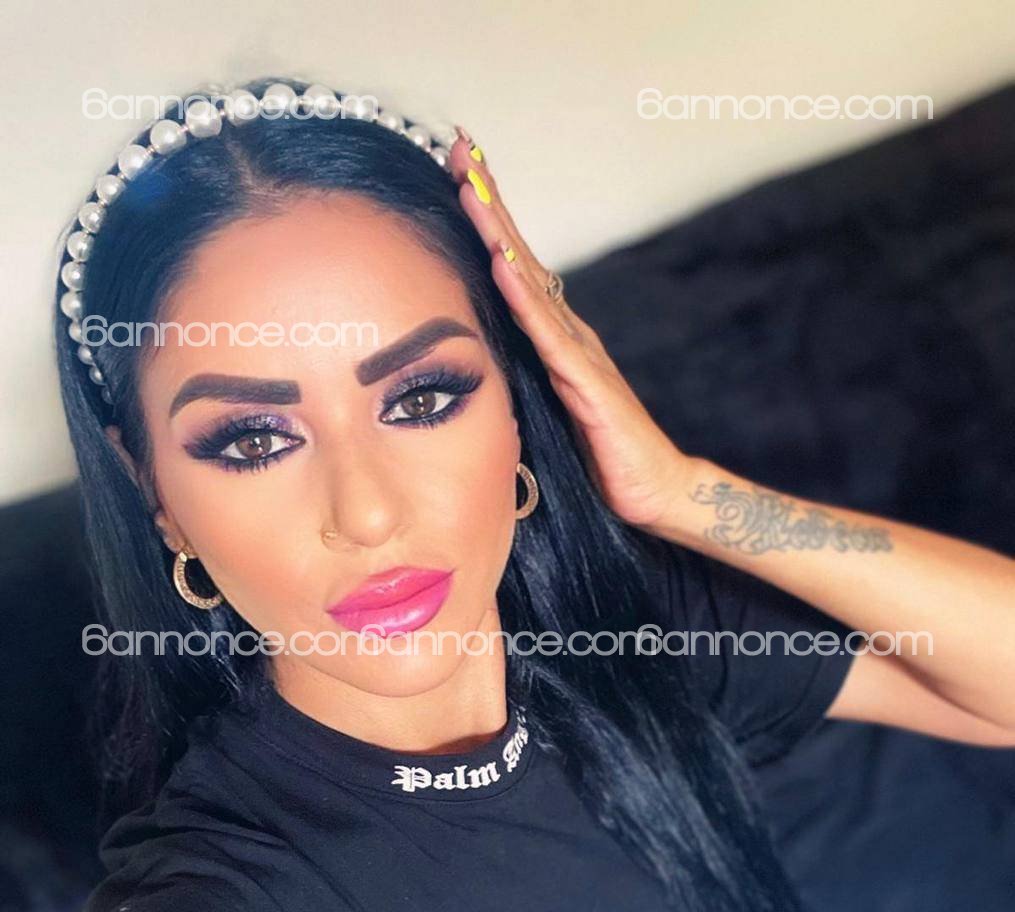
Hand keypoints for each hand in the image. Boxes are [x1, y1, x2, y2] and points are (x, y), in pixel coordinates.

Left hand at [448, 128, 692, 536]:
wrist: (649, 490)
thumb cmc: (597, 452)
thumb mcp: (543, 405)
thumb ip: (516, 374)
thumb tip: (471, 359)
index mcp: (552, 338)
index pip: (513, 267)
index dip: (486, 220)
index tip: (454, 173)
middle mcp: (566, 333)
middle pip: (521, 256)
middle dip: (489, 201)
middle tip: (458, 148)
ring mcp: (579, 354)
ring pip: (531, 283)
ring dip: (499, 233)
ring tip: (470, 189)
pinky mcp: (588, 384)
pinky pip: (549, 335)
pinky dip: (523, 297)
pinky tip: (501, 263)